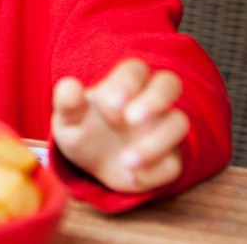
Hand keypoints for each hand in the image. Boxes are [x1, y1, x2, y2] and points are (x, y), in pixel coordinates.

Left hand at [51, 59, 188, 192]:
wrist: (91, 166)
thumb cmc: (82, 130)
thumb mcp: (68, 119)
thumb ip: (68, 103)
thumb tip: (69, 86)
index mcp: (124, 84)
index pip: (136, 70)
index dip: (127, 83)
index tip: (109, 106)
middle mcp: (150, 101)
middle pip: (169, 84)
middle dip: (155, 99)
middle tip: (130, 120)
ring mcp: (162, 129)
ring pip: (178, 123)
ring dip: (156, 142)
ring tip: (126, 160)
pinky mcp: (168, 159)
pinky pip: (173, 162)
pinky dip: (155, 171)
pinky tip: (131, 175)